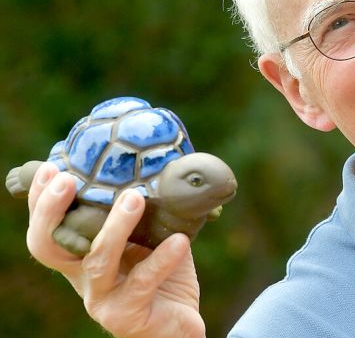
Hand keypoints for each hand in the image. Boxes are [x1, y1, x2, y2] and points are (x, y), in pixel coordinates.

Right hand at [25, 162, 205, 337]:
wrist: (179, 324)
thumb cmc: (162, 276)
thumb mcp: (150, 238)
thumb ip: (147, 211)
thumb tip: (161, 165)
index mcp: (81, 257)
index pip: (47, 229)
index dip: (41, 202)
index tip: (52, 169)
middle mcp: (83, 278)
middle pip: (48, 247)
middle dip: (51, 212)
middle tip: (70, 180)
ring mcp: (102, 298)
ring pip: (97, 261)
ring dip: (115, 227)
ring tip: (134, 198)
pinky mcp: (127, 315)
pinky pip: (142, 282)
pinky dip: (162, 259)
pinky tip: (179, 241)